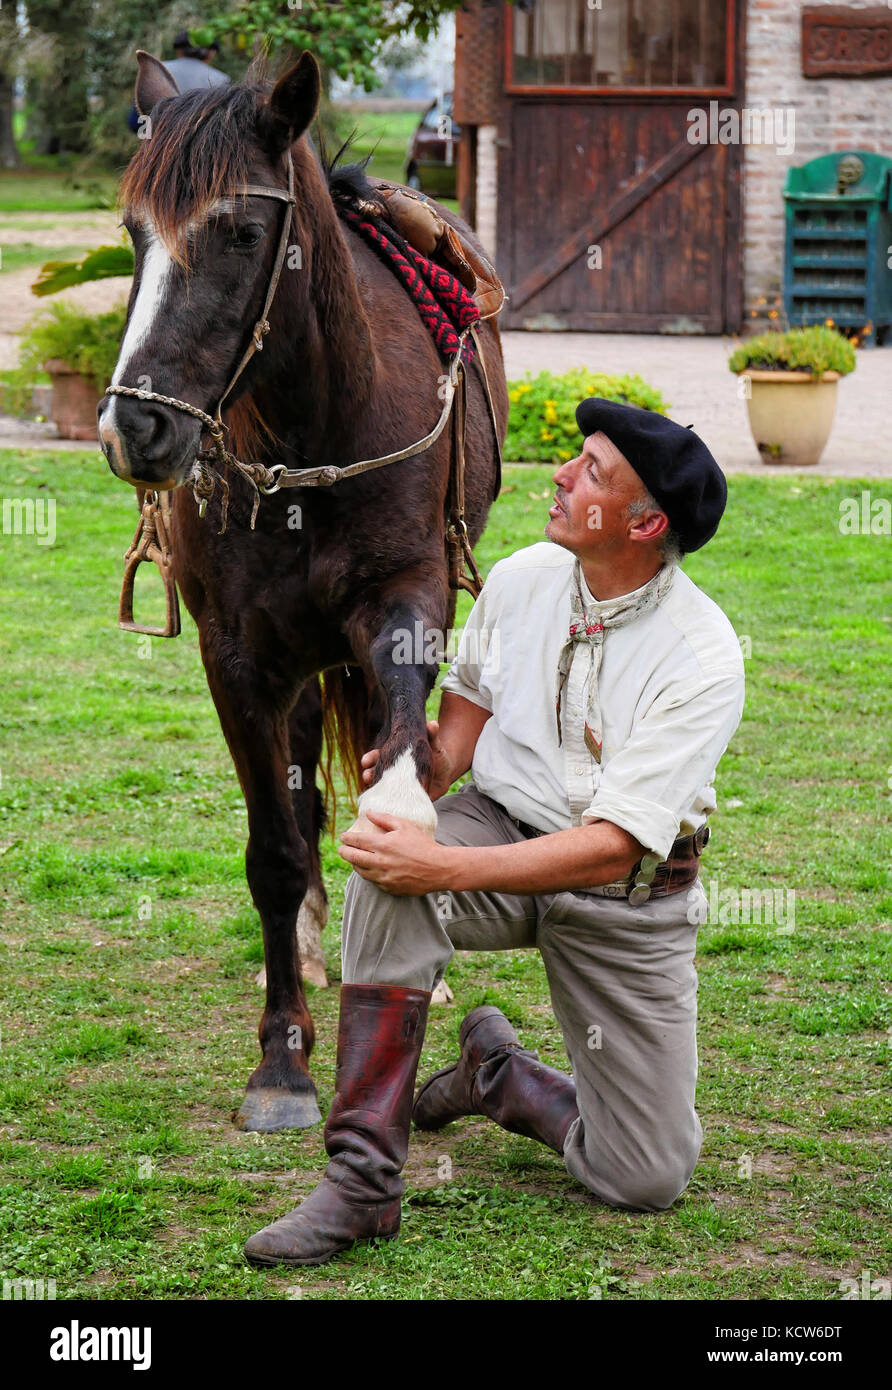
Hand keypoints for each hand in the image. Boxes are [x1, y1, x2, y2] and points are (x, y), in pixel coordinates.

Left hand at [338, 810, 454, 894]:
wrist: (438, 868)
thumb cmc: (423, 844)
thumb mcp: (405, 826)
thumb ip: (384, 819)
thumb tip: (368, 813)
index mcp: (382, 845)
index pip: (357, 841)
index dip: (347, 839)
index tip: (342, 837)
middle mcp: (380, 862)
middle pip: (353, 857)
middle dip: (344, 852)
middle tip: (341, 850)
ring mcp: (383, 877)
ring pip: (361, 872)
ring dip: (355, 864)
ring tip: (354, 859)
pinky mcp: (389, 888)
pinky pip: (373, 881)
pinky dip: (369, 874)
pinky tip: (370, 870)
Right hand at [360, 719, 453, 799]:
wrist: (446, 774)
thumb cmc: (437, 756)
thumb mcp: (434, 745)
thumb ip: (432, 735)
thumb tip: (433, 724)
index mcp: (395, 758)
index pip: (377, 757)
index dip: (370, 758)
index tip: (365, 761)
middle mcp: (393, 772)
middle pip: (375, 773)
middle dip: (368, 774)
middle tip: (366, 775)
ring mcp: (398, 785)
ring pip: (381, 788)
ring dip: (375, 789)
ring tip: (373, 789)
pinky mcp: (406, 798)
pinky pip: (395, 802)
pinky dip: (390, 803)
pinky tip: (387, 804)